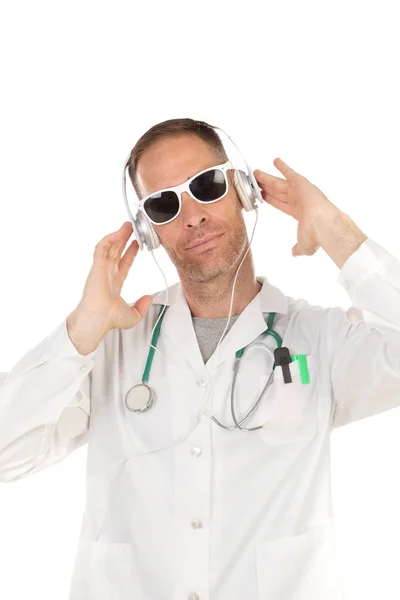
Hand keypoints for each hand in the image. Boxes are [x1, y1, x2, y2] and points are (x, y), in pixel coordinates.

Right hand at [67, 222, 152, 354]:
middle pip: (116, 251)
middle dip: (124, 239)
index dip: (130, 253)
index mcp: (114, 283)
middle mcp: (107, 274)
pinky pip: (102, 247)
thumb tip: (148, 298)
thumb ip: (142, 307)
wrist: (98, 319)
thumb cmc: (109, 319)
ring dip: (118, 235)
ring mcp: (101, 268)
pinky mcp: (97, 265)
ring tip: (127, 225)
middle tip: (131, 228)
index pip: (123, 263)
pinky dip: (110, 238)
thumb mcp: (133, 315)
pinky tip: (118, 233)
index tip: (137, 244)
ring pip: (109, 246)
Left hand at [254, 158, 341, 256]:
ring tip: (257, 172)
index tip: (263, 196)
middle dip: (266, 187)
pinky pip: (289, 173)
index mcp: (299, 213)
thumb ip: (298, 248)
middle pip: (277, 192)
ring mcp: (299, 191)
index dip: (271, 200)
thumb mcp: (304, 245)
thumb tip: (295, 253)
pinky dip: (282, 166)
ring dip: (267, 177)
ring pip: (278, 183)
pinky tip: (275, 160)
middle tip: (256, 181)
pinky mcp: (301, 183)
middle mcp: (299, 200)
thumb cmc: (315, 234)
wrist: (323, 225)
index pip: (281, 204)